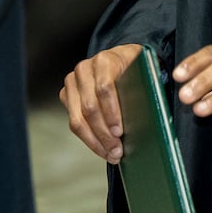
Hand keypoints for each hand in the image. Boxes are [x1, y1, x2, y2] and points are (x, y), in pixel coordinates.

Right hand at [59, 43, 142, 163]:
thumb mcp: (141, 72)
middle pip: (90, 107)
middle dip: (104, 133)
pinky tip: (101, 148)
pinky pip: (74, 123)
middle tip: (117, 150)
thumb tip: (144, 118)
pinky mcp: (67, 95)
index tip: (120, 131)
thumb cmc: (132, 68)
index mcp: (104, 61)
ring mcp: (73, 82)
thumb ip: (141, 89)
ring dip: (95, 141)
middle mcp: (84, 69)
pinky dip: (88, 139)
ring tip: (110, 153)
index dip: (112, 112)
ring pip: (78, 119)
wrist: (119, 59)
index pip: (104, 88)